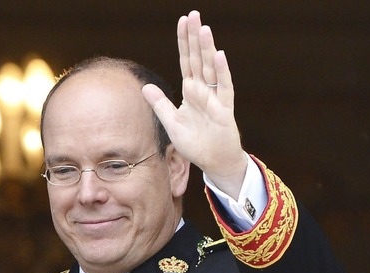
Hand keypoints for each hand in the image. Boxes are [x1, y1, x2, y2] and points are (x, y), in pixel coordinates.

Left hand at [142, 10, 246, 199]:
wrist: (213, 160)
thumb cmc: (194, 142)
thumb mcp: (171, 122)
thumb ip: (160, 104)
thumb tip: (145, 87)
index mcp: (191, 90)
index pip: (186, 61)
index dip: (183, 42)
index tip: (182, 22)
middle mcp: (203, 90)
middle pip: (197, 59)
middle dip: (194, 38)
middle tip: (193, 15)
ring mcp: (215, 97)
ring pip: (210, 68)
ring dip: (206, 49)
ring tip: (203, 29)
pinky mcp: (224, 109)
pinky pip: (223, 88)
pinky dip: (221, 72)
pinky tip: (219, 56)